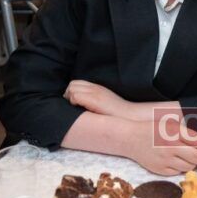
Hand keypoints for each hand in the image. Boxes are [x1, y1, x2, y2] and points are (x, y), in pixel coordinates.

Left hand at [64, 80, 180, 121]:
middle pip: (72, 84)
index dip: (71, 91)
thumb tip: (79, 103)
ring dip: (70, 98)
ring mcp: (94, 93)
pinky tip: (80, 109)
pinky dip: (74, 102)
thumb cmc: (115, 113)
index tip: (73, 102)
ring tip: (76, 107)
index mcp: (97, 87)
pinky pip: (75, 96)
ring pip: (72, 89)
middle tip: (72, 105)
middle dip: (68, 94)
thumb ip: (93, 98)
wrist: (128, 115)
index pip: (77, 82)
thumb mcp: (103, 102)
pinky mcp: (94, 100)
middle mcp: (95, 88)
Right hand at [122, 118, 196, 175]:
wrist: (130, 138)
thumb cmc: (152, 128)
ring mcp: (165, 159)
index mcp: (175, 132)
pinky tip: (181, 162)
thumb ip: (186, 132)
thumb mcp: (170, 123)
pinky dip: (182, 167)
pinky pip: (177, 172)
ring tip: (195, 158)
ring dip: (195, 163)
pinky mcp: (159, 170)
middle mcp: (171, 146)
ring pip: (189, 166)